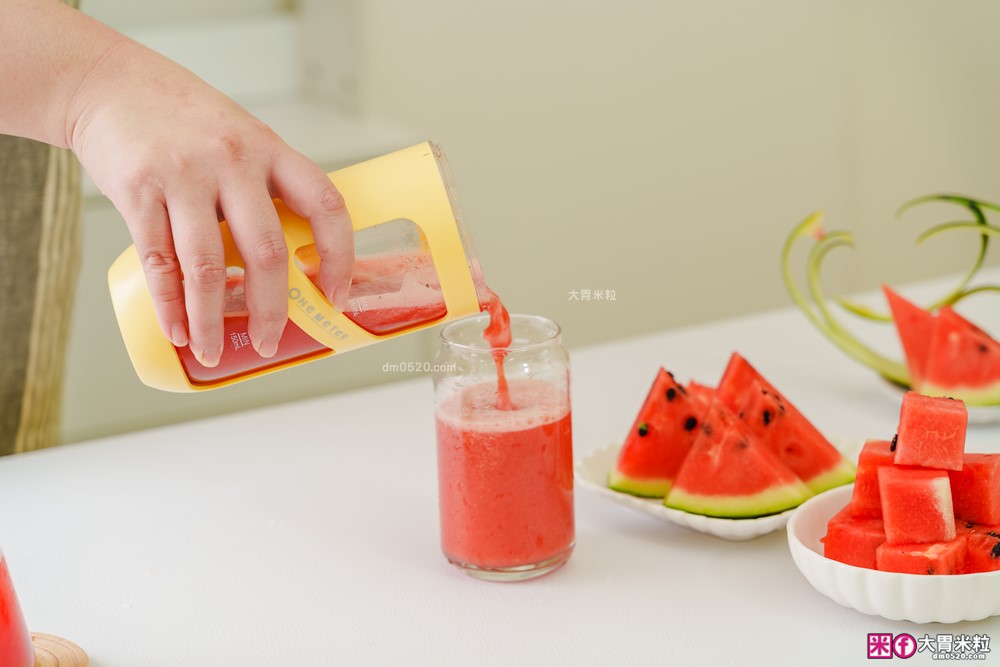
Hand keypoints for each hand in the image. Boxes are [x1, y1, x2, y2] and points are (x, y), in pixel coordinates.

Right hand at [67, 38, 353, 365]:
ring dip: (210, 321)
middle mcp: (232, 160)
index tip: (336, 294)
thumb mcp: (243, 136)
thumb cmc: (184, 117)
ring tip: (212, 352)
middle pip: (265, 251)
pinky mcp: (137, 189)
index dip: (339, 255)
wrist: (109, 81)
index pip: (325, 204)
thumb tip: (295, 256)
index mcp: (270, 149)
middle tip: (270, 342)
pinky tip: (177, 330)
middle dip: (272, 309)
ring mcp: (183, 174)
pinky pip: (158, 261)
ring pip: (205, 266)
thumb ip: (269, 186)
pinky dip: (169, 304)